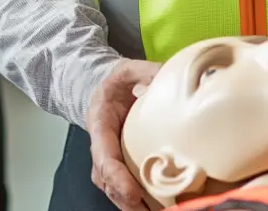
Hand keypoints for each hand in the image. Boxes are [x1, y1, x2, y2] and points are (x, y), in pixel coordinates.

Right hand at [87, 59, 160, 210]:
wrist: (107, 92)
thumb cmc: (118, 84)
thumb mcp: (129, 70)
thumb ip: (146, 72)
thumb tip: (167, 75)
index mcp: (100, 125)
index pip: (104, 156)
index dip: (116, 177)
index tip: (132, 193)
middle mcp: (101, 149)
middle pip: (110, 183)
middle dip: (128, 201)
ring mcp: (109, 162)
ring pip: (116, 192)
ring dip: (135, 206)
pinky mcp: (120, 169)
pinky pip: (126, 191)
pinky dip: (140, 203)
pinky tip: (162, 207)